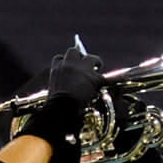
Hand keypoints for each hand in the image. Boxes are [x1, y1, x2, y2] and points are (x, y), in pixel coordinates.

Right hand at [16, 46, 101, 162]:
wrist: (62, 110)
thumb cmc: (53, 108)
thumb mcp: (49, 96)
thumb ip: (55, 91)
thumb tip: (50, 103)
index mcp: (55, 71)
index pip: (59, 59)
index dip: (65, 63)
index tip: (68, 67)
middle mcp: (68, 66)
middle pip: (73, 52)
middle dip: (80, 57)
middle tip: (86, 65)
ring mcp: (82, 70)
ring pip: (91, 58)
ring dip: (95, 63)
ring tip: (97, 68)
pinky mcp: (95, 78)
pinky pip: (106, 77)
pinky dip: (109, 81)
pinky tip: (113, 82)